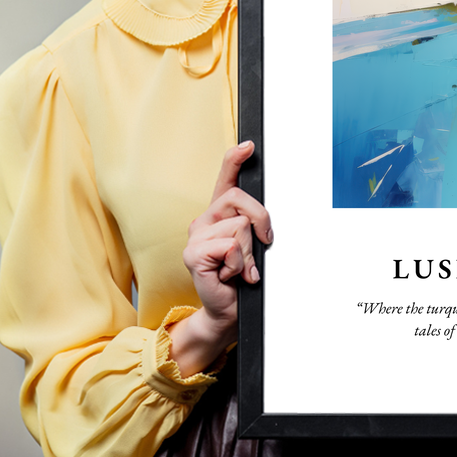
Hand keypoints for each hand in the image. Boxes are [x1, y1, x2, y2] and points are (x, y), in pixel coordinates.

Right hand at [168, 141, 272, 375]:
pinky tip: (230, 275)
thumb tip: (264, 218)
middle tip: (262, 245)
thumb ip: (254, 226)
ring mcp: (195, 236)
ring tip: (240, 268)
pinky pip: (230, 246)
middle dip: (261, 221)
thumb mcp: (253, 246)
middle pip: (240, 199)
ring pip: (240, 226)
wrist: (228, 310)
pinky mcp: (193, 254)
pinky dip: (239, 264)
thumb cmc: (241, 277)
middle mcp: (204, 220)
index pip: (225, 179)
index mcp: (219, 215)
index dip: (235, 159)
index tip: (249, 145)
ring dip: (249, 252)